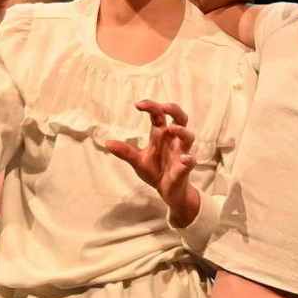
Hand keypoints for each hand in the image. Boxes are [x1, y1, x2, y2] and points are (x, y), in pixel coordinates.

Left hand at [104, 102, 201, 227]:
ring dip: (182, 131)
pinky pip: (191, 161)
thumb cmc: (155, 172)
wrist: (168, 192)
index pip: (159, 115)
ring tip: (171, 129)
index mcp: (161, 135)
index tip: (137, 105)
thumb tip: (107, 143)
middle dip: (173, 109)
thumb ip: (125, 152)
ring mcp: (181, 153)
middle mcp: (173, 140)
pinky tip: (184, 159)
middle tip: (163, 107)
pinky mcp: (185, 168)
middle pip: (180, 117)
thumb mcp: (138, 161)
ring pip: (189, 137)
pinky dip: (189, 159)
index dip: (151, 106)